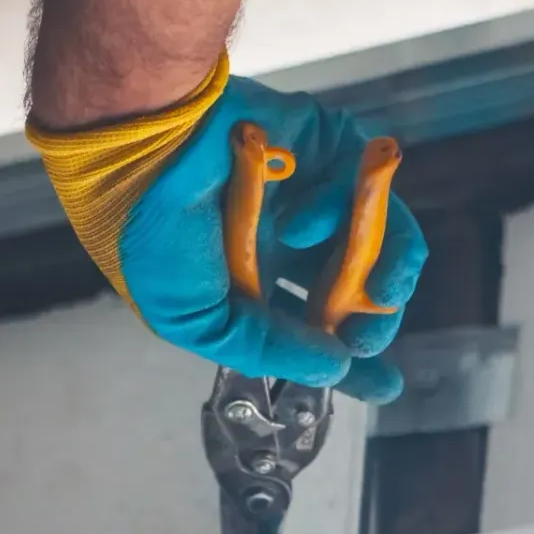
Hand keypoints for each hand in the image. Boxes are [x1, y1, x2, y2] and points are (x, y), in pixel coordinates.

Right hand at [27, 61, 427, 402]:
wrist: (143, 150)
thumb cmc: (152, 238)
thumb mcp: (199, 321)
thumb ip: (269, 349)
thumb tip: (335, 368)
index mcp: (251, 281)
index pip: (312, 328)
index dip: (350, 359)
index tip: (386, 386)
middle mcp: (283, 239)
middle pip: (356, 289)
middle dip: (372, 322)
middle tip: (366, 339)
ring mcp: (309, 191)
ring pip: (380, 240)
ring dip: (390, 273)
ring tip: (382, 295)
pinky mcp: (328, 147)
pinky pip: (366, 190)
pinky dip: (345, 214)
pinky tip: (299, 225)